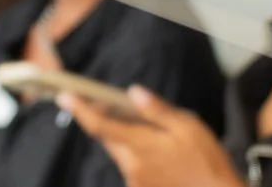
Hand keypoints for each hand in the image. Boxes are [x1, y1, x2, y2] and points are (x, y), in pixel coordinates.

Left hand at [59, 86, 243, 186]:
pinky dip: (139, 155)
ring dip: (130, 140)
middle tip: (120, 107)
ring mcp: (136, 181)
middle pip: (109, 138)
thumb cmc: (208, 162)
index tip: (64, 96)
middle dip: (110, 121)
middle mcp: (132, 166)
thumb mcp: (188, 127)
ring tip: (160, 135)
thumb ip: (157, 110)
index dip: (79, 110)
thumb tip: (133, 93)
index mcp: (141, 146)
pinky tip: (163, 154)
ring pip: (122, 152)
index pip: (100, 126)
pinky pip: (133, 167)